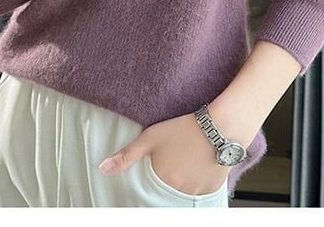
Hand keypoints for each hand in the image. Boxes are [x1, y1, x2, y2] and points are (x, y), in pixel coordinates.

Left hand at [97, 111, 230, 195]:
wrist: (220, 127)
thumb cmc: (185, 128)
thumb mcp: (151, 137)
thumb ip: (127, 155)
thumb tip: (103, 168)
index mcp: (163, 180)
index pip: (150, 194)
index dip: (152, 185)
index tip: (157, 175)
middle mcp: (179, 191)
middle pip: (167, 195)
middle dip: (167, 184)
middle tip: (173, 168)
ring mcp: (196, 192)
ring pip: (183, 196)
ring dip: (181, 186)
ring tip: (185, 167)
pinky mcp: (212, 190)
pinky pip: (200, 195)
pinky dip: (196, 186)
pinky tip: (198, 170)